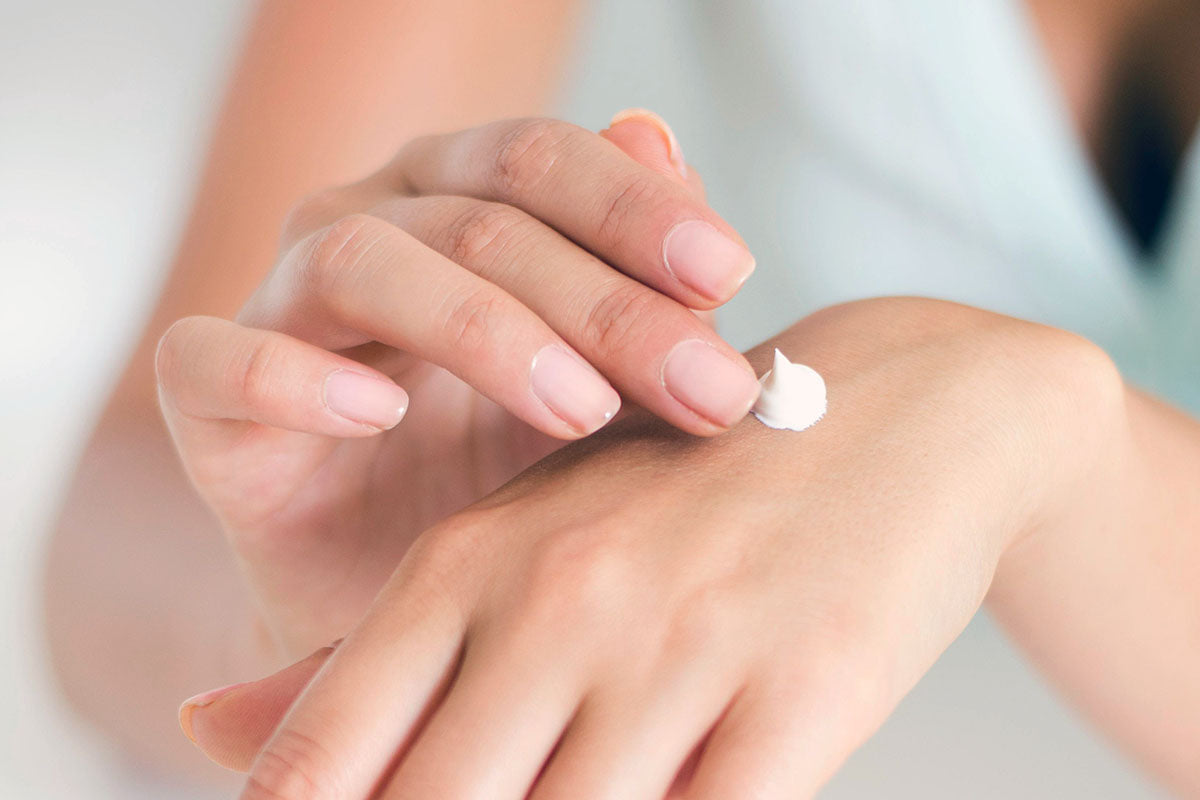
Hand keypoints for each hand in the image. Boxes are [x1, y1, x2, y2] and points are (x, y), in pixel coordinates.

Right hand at [154, 111, 760, 659]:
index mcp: (456, 199)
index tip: (728, 275)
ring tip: (576, 406)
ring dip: (483, 329)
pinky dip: (299, 377)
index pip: (541, 159)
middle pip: (478, 217)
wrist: (397, 588)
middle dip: (601, 301)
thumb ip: (636, 279)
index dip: (635, 208)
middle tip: (699, 386)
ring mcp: (280, 302)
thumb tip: (661, 137)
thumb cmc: (502, 471)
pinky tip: (382, 416)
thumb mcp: (602, 382)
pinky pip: (223, 358)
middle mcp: (365, 223)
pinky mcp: (207, 395)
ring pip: (362, 261)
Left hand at [182, 297, 1123, 796]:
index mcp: (468, 565)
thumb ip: (361, 656)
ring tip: (570, 786)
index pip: (324, 764)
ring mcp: (684, 651)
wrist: (892, 410)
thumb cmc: (680, 493)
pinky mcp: (806, 695)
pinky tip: (664, 798)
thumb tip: (200, 731)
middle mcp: (560, 603)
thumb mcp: (519, 542)